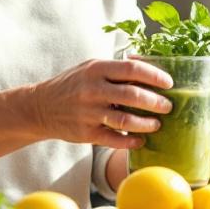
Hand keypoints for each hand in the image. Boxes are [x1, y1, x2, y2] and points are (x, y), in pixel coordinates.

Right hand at [28, 59, 172, 149]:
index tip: (169, 83)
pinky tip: (140, 140)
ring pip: (126, 120)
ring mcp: (88, 112)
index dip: (154, 76)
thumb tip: (149, 67)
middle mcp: (92, 90)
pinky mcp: (86, 133)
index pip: (132, 69)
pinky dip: (130, 141)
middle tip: (168, 106)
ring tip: (157, 124)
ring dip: (147, 123)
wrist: (40, 107)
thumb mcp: (90, 68)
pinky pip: (114, 139)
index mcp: (96, 69)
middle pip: (133, 95)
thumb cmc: (73, 85)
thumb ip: (116, 68)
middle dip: (156, 102)